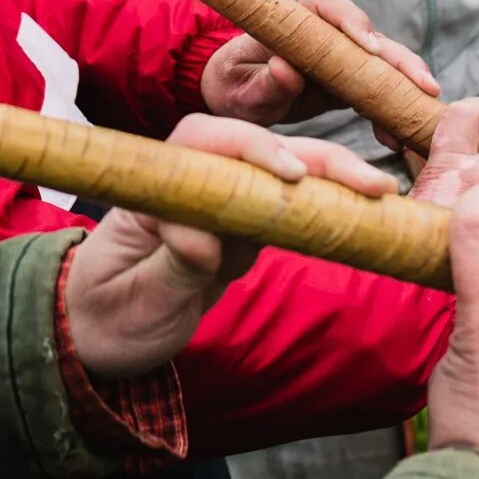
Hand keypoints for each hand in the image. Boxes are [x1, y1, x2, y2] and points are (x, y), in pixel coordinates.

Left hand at [65, 114, 396, 379]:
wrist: (97, 337)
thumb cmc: (106, 316)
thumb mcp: (135, 299)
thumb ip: (170, 265)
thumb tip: (203, 239)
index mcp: (154, 187)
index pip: (203, 141)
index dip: (250, 148)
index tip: (288, 174)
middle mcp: (191, 186)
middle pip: (256, 150)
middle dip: (316, 158)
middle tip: (370, 182)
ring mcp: (221, 208)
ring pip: (281, 177)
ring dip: (332, 179)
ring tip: (381, 194)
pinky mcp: (241, 233)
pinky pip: (287, 213)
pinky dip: (326, 210)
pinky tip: (365, 215)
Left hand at [201, 0, 437, 124]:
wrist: (238, 96)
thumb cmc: (233, 85)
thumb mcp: (239, 91)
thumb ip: (263, 83)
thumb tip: (287, 70)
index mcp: (293, 22)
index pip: (327, 4)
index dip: (352, 20)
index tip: (367, 46)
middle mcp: (325, 34)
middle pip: (370, 36)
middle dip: (400, 60)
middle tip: (424, 87)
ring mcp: (343, 58)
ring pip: (384, 65)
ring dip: (405, 89)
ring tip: (421, 118)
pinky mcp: (352, 82)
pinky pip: (378, 93)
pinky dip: (390, 113)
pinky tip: (396, 137)